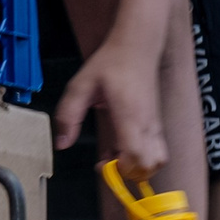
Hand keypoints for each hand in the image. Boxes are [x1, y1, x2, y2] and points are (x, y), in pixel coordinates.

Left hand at [54, 38, 167, 175]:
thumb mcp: (80, 86)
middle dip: (129, 173)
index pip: (135, 157)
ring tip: (116, 158)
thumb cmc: (111, 64)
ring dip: (138, 166)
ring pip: (158, 160)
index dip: (120, 170)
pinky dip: (142, 156)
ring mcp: (155, 124)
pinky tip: (122, 146)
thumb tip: (62, 144)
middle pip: (150, 166)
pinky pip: (156, 149)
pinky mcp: (156, 123)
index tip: (101, 165)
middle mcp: (147, 124)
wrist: (138, 46)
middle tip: (107, 164)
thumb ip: (68, 115)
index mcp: (130, 117)